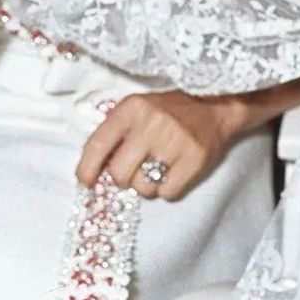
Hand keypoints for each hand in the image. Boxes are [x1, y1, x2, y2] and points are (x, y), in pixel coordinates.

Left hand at [78, 90, 245, 199]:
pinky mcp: (194, 159)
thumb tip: (93, 171)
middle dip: (123, 178)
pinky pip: (168, 193)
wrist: (214, 105)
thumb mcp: (137, 110)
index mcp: (131, 109)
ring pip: (143, 188)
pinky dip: (168, 190)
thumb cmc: (169, 111)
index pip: (97, 145)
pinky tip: (174, 173)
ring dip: (147, 186)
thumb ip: (115, 134)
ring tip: (157, 169)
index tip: (85, 181)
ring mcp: (174, 142)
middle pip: (119, 174)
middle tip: (135, 170)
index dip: (86, 169)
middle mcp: (150, 123)